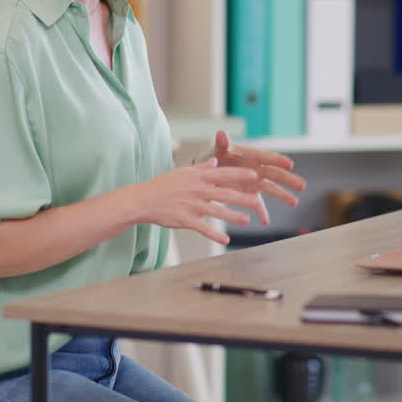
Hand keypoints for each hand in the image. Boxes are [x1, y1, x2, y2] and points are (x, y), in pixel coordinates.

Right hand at [129, 158, 263, 244]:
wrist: (143, 199)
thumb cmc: (162, 185)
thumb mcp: (182, 172)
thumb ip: (201, 168)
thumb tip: (215, 161)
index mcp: (198, 177)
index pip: (223, 174)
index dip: (239, 175)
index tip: (254, 175)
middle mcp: (197, 190)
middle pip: (225, 194)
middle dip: (243, 198)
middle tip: (258, 200)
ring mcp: (192, 205)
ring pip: (217, 212)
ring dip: (233, 217)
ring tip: (247, 220)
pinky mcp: (185, 219)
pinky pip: (202, 228)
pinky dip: (214, 235)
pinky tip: (225, 240)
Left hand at [203, 130, 306, 225]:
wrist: (212, 170)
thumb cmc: (218, 155)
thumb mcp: (220, 149)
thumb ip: (222, 143)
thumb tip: (221, 133)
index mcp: (253, 155)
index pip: (268, 157)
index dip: (279, 160)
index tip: (290, 165)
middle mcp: (258, 169)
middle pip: (276, 174)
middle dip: (289, 179)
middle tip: (301, 186)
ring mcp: (256, 182)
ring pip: (272, 189)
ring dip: (283, 195)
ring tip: (294, 202)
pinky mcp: (251, 194)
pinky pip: (258, 205)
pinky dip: (261, 213)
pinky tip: (265, 222)